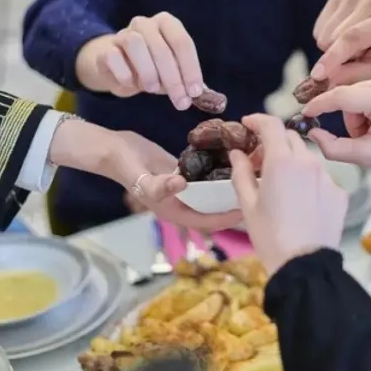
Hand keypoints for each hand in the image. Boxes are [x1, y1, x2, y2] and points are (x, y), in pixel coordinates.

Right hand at [49, 121, 242, 230]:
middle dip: (233, 206)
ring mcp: (184, 188)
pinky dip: (219, 174)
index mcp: (174, 210)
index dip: (227, 219)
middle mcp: (182, 202)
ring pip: (211, 195)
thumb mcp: (140, 176)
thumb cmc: (126, 165)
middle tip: (258, 194)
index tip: (248, 210)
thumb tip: (181, 185)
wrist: (112, 149)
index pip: (206, 221)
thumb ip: (159, 184)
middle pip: (213, 211)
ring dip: (228, 190)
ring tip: (251, 179)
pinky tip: (234, 162)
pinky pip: (205, 178)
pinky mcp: (184, 173)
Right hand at [76, 12, 203, 109]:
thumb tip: (202, 95)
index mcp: (167, 24)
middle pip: (162, 47)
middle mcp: (145, 24)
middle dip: (174, 78)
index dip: (191, 68)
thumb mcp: (173, 73)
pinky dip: (125, 74)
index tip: (195, 92)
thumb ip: (186, 81)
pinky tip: (131, 85)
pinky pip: (114, 57)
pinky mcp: (106, 49)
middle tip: (180, 101)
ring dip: (148, 72)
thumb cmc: (152, 69)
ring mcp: (123, 34)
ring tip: (153, 90)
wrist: (117, 70)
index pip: (182, 42)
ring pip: (136, 45)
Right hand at [229, 114, 347, 275]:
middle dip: (273, 142)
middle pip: (290, 138)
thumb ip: (241, 172)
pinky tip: (300, 201)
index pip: (271, 125)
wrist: (304, 264)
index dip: (258, 120)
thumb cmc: (269, 235)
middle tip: (258, 161)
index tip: (248, 124)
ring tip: (280, 184)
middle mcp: (308, 162)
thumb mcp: (248, 204)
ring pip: (307, 157)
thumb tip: (237, 153)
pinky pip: (322, 178)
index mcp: (282, 161)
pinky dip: (309, 180)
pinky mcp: (340, 193)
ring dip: (292, 161)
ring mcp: (327, 177)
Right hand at [302, 68, 370, 179]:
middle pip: (352, 92)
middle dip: (350, 116)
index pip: (341, 96)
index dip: (319, 105)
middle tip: (362, 136)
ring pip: (363, 87)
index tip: (305, 113)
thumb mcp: (368, 156)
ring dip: (362, 108)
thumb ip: (334, 147)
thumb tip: (311, 133)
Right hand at [311, 0, 370, 86]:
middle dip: (337, 55)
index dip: (333, 57)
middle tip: (356, 56)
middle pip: (332, 37)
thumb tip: (327, 78)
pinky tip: (344, 36)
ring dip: (332, 46)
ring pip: (323, 33)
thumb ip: (355, 75)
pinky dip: (327, 36)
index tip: (317, 75)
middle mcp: (369, 3)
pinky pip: (319, 26)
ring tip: (353, 46)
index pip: (352, 38)